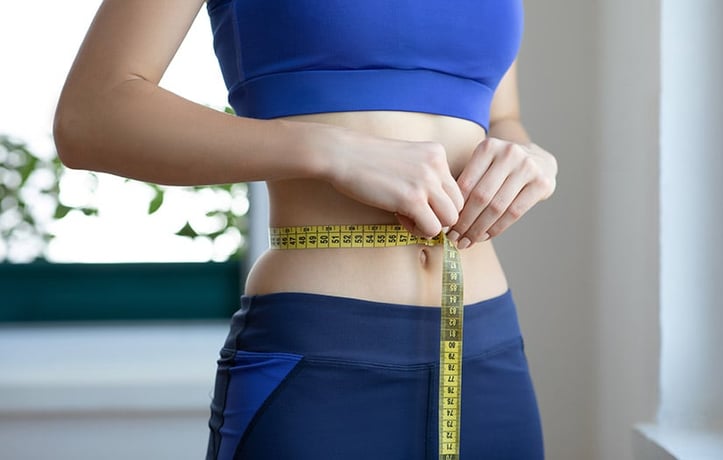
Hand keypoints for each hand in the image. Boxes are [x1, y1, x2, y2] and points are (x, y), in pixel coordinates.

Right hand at [323, 128, 463, 237]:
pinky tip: (400, 218)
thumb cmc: (367, 159)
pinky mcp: (412, 199)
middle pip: (458, 205)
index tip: (416, 201)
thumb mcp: (406, 159)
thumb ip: (425, 175)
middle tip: (414, 212)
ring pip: (450, 219)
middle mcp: (437, 165)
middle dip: (438, 215)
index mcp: (437, 153)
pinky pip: (432, 228)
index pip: (456, 189)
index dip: (438, 202)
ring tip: (407, 217)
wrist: (342, 155)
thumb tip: (437, 207)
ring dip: (430, 224)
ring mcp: (426, 182)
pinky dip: (418, 230)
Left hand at [447, 138, 556, 248]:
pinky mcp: (542, 183)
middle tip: (454, 237)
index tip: (445, 225)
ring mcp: (528, 167)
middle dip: (465, 222)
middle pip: (481, 196)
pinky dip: (497, 228)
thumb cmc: (500, 168)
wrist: (539, 161)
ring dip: (479, 229)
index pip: (466, 184)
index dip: (454, 208)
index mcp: (488, 147)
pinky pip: (514, 212)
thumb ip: (466, 182)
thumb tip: (442, 214)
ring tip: (467, 241)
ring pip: (497, 207)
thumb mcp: (482, 165)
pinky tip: (485, 236)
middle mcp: (509, 153)